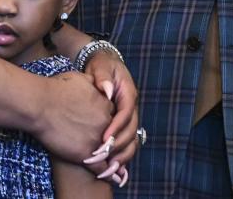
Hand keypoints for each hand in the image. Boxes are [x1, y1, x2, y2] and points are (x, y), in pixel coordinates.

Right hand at [29, 71, 113, 176]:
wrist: (39, 104)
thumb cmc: (55, 89)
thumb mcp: (81, 79)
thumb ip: (95, 83)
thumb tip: (101, 85)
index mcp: (106, 105)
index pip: (116, 118)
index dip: (111, 124)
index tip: (106, 130)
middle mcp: (106, 122)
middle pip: (116, 136)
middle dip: (113, 142)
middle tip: (110, 149)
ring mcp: (96, 138)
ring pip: (110, 153)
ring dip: (112, 160)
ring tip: (114, 168)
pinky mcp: (84, 153)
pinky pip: (101, 168)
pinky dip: (105, 174)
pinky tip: (106, 176)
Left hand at [84, 48, 139, 177]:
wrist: (103, 64)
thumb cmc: (101, 65)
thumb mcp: (101, 66)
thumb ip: (103, 77)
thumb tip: (108, 91)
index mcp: (128, 93)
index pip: (126, 112)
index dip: (117, 126)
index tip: (104, 138)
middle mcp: (131, 107)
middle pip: (131, 129)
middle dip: (119, 145)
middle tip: (104, 156)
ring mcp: (129, 116)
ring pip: (132, 138)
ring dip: (122, 154)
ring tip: (109, 167)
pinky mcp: (123, 124)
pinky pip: (126, 141)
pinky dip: (120, 155)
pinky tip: (111, 167)